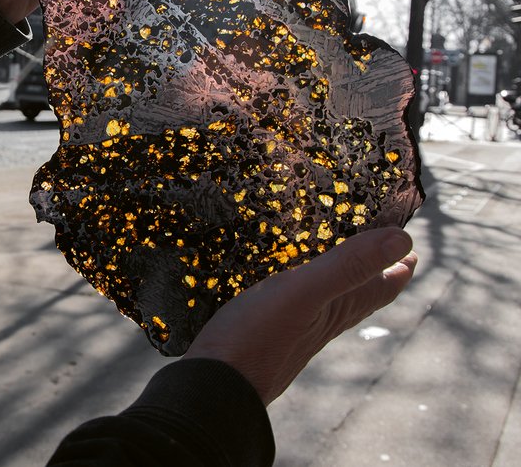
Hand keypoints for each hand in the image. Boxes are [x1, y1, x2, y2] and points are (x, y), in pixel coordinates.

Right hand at [185, 227, 416, 405]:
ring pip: (332, 301)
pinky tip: (291, 285)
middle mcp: (324, 321)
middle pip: (362, 295)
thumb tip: (403, 240)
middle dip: (375, 269)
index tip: (409, 241)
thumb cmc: (258, 338)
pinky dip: (308, 289)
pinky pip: (301, 305)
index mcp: (338, 310)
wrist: (217, 386)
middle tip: (382, 245)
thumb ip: (349, 266)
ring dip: (343, 278)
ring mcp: (297, 329)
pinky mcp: (270, 330)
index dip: (400, 264)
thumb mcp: (305, 292)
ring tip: (342, 257)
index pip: (384, 286)